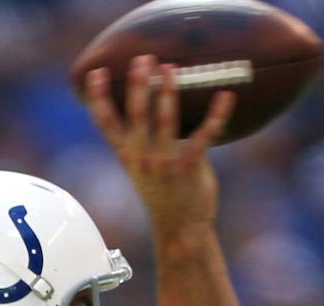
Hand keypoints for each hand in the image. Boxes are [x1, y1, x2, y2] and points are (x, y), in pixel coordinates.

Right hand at [83, 55, 235, 237]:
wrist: (180, 228)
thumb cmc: (165, 194)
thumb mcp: (144, 168)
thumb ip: (144, 141)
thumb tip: (155, 104)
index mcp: (128, 156)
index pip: (107, 124)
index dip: (100, 99)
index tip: (97, 74)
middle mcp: (142, 158)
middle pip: (136, 115)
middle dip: (139, 85)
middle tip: (143, 59)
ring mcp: (164, 163)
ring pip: (165, 120)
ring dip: (168, 92)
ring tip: (170, 68)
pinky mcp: (189, 166)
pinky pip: (204, 135)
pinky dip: (217, 114)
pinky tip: (226, 95)